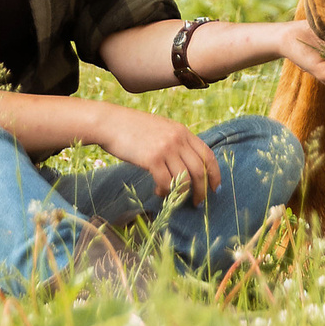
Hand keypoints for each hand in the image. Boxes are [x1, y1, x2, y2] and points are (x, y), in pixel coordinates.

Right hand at [93, 105, 220, 204]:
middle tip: (197, 203)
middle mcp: (177, 138)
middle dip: (201, 190)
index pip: (207, 155)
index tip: (215, 188)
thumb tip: (187, 165)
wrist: (110, 123)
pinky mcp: (152, 159)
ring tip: (174, 198)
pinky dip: (165, 191)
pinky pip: (166, 182)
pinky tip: (158, 191)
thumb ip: (176, 142)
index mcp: (182, 131)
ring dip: (182, 194)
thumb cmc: (132, 128)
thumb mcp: (161, 128)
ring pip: (185, 179)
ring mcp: (165, 148)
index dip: (214, 174)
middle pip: (200, 170)